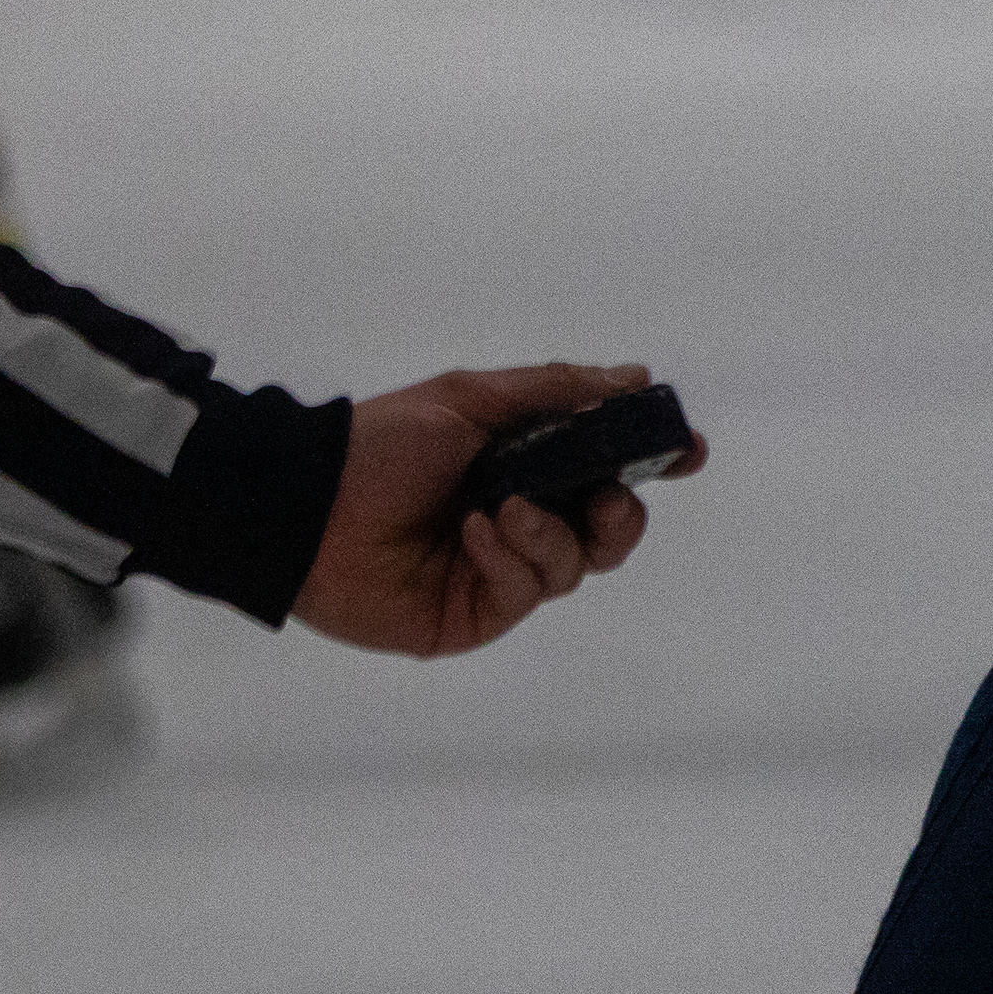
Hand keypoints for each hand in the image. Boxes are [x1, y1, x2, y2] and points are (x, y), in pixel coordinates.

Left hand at [286, 362, 708, 657]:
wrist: (305, 507)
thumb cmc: (380, 445)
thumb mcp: (471, 398)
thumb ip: (555, 390)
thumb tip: (636, 378)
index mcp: (525, 468)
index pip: (608, 471)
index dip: (652, 463)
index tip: (687, 452)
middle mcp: (523, 522)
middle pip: (611, 532)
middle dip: (623, 515)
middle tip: (609, 499)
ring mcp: (501, 573)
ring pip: (576, 565)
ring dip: (551, 534)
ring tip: (505, 510)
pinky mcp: (476, 616)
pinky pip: (526, 591)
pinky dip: (508, 557)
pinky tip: (473, 535)